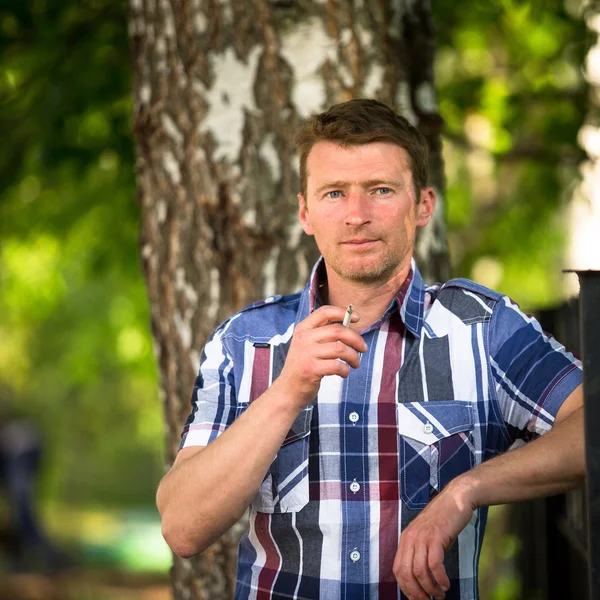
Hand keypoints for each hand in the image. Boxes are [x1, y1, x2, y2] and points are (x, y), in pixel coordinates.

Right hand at [277, 305, 367, 408]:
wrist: (287, 390)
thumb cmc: (304, 366)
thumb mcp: (307, 345)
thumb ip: (323, 334)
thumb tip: (350, 326)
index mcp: (303, 329)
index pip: (324, 312)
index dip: (343, 312)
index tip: (357, 318)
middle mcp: (303, 338)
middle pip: (338, 330)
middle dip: (356, 339)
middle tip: (363, 348)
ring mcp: (306, 354)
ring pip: (340, 348)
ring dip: (353, 356)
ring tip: (355, 363)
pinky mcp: (311, 369)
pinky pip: (337, 365)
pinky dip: (346, 370)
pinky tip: (344, 373)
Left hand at [393, 478, 476, 599]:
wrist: (455, 499)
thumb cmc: (443, 520)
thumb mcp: (426, 536)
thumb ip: (420, 552)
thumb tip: (420, 578)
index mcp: (405, 539)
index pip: (397, 569)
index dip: (405, 588)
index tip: (416, 598)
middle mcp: (410, 537)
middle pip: (406, 572)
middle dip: (416, 592)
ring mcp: (422, 536)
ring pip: (419, 571)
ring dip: (430, 588)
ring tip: (440, 595)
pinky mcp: (436, 536)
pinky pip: (434, 564)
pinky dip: (440, 578)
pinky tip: (445, 583)